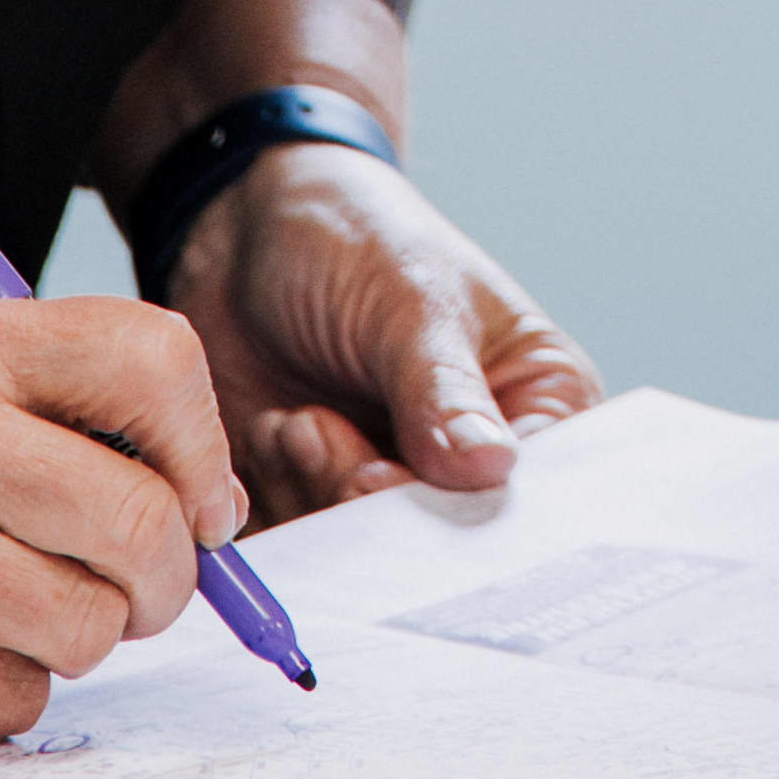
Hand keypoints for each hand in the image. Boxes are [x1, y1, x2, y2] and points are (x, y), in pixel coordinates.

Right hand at [0, 298, 244, 746]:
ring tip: (7, 618)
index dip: (203, 449)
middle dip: (162, 582)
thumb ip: (78, 423)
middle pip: (140, 517)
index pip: (156, 360)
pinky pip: (14, 702)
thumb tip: (218, 515)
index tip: (198, 506)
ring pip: (88, 624)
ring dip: (74, 645)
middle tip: (129, 594)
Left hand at [167, 142, 601, 522]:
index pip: (532, 491)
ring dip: (316, 487)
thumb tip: (491, 469)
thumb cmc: (358, 241)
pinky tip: (271, 430)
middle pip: (446, 540)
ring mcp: (392, 485)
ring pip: (366, 550)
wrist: (245, 227)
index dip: (473, 509)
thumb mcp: (411, 303)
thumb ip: (444, 392)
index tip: (397, 479)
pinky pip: (303, 548)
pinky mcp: (320, 501)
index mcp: (534, 403)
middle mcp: (471, 461)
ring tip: (297, 416)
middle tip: (321, 431)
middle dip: (372, 496)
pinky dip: (276, 497)